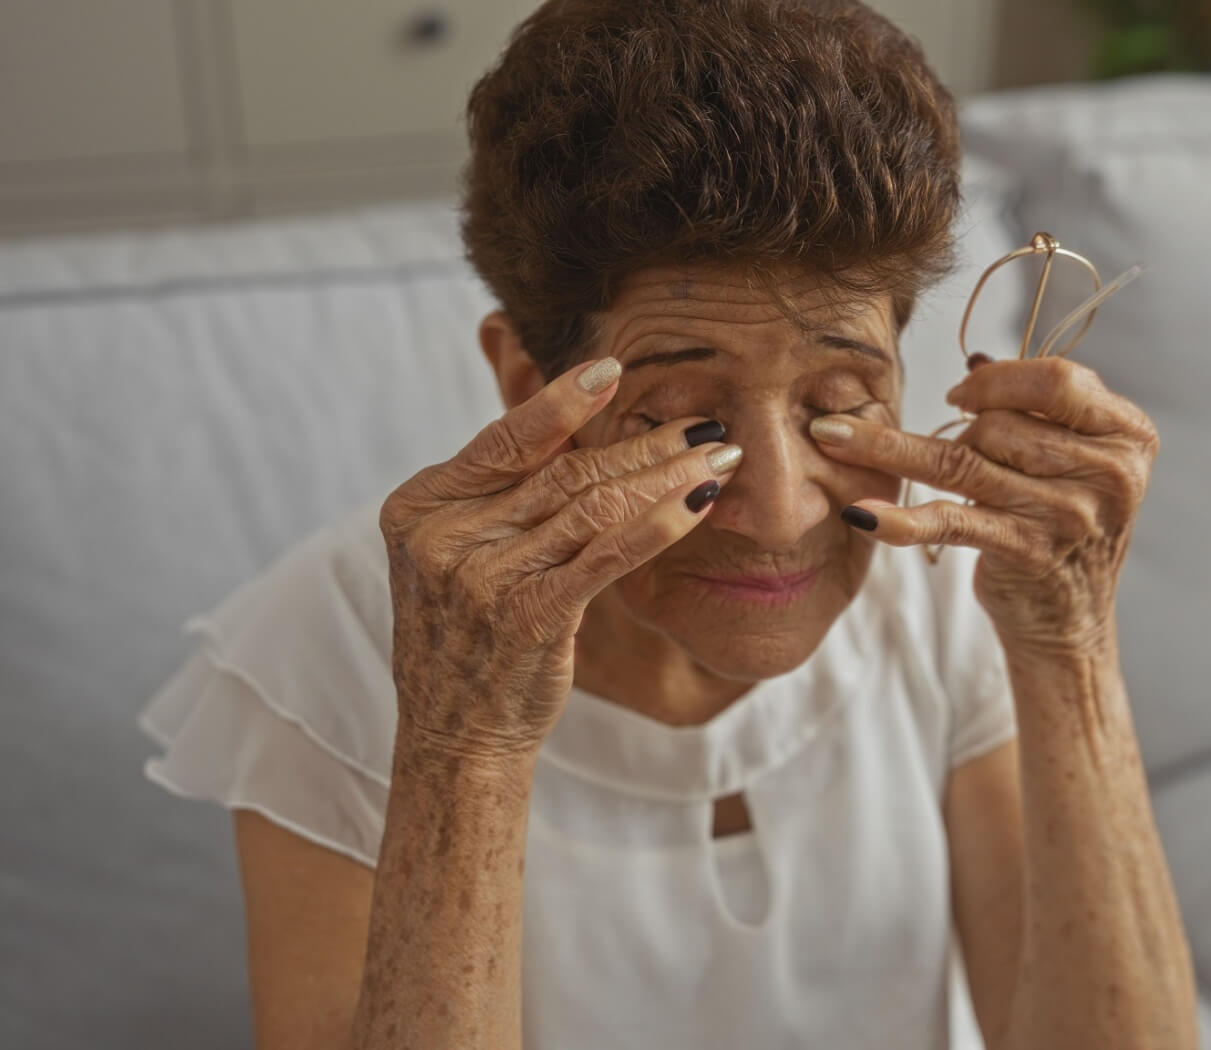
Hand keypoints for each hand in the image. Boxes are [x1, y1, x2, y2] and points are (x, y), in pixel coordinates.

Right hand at [378, 358, 741, 757]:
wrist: (454, 738)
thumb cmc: (470, 642)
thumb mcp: (460, 559)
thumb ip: (498, 500)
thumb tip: (570, 429)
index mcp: (420, 508)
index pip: (504, 441)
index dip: (561, 402)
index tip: (613, 368)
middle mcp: (445, 537)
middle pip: (562, 472)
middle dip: (642, 444)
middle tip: (704, 425)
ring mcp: (482, 578)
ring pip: (592, 507)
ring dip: (665, 477)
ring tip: (718, 459)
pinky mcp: (527, 617)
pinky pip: (605, 557)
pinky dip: (657, 526)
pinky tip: (698, 504)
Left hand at [810, 356, 1158, 655]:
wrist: (1071, 622)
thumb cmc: (1064, 527)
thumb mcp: (1074, 461)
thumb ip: (1037, 409)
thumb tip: (975, 362)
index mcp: (1129, 437)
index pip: (1057, 381)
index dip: (1000, 381)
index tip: (960, 395)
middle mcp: (1108, 475)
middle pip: (1003, 422)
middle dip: (964, 431)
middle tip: (957, 455)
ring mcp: (1069, 516)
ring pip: (965, 459)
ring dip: (897, 450)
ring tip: (834, 438)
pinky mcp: (1025, 552)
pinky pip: (949, 521)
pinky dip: (901, 519)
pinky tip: (860, 513)